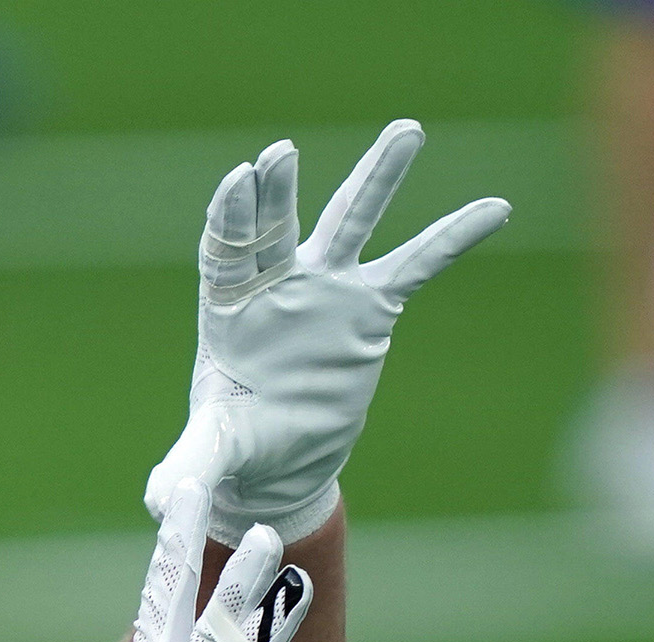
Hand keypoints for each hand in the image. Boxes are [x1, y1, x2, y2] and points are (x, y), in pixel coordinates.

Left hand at [148, 120, 509, 547]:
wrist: (278, 460)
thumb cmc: (237, 443)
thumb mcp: (213, 452)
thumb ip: (191, 461)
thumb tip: (158, 500)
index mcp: (228, 307)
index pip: (226, 252)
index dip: (232, 218)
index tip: (239, 179)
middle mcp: (275, 284)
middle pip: (278, 227)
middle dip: (280, 192)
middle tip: (281, 153)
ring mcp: (325, 289)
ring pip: (351, 223)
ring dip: (379, 176)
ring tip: (406, 130)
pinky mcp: (369, 309)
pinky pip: (416, 265)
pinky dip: (453, 237)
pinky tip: (495, 207)